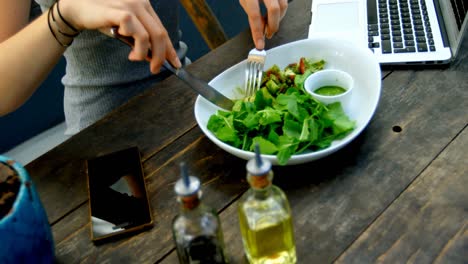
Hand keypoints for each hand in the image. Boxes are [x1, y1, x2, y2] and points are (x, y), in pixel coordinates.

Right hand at [58, 0, 180, 72]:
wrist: (77, 7)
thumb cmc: (102, 18)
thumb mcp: (125, 29)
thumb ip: (139, 39)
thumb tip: (154, 57)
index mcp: (145, 6)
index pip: (162, 30)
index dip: (170, 49)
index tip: (175, 64)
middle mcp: (141, 3)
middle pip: (160, 34)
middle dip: (161, 56)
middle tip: (155, 69)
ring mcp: (131, 5)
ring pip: (150, 36)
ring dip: (146, 54)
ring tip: (135, 59)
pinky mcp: (121, 11)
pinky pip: (136, 32)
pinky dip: (136, 45)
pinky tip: (128, 49)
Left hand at [240, 0, 287, 49]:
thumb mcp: (246, 1)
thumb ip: (253, 15)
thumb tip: (260, 31)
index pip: (254, 15)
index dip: (257, 32)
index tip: (260, 44)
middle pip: (274, 10)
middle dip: (273, 25)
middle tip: (268, 34)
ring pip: (283, 6)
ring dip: (277, 19)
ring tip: (269, 24)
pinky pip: (285, 3)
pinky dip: (280, 13)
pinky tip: (273, 16)